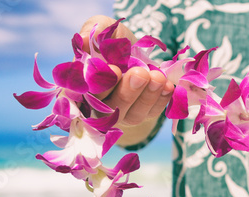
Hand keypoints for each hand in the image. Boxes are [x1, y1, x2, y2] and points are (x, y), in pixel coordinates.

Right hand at [80, 15, 174, 143]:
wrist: (136, 51)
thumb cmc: (115, 42)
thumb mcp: (105, 29)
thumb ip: (93, 32)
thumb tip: (83, 39)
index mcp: (81, 86)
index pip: (85, 93)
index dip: (100, 84)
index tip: (114, 69)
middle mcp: (98, 105)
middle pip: (108, 109)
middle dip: (127, 91)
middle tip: (140, 73)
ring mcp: (121, 113)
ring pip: (132, 115)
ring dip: (147, 96)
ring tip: (158, 77)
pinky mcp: (141, 114)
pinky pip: (151, 114)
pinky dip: (161, 100)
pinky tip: (167, 86)